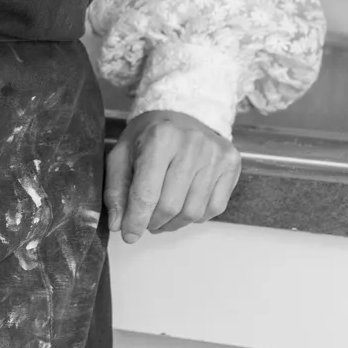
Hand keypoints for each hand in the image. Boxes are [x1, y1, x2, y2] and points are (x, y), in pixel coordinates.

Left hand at [104, 110, 240, 243]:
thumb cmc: (149, 136)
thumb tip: (116, 224)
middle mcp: (192, 144)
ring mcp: (215, 155)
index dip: (135, 220)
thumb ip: (116, 189)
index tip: (128, 234)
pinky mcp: (231, 164)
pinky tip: (183, 206)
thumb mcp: (122, 154)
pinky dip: (195, 217)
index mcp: (160, 138)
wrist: (182, 113)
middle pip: (170, 206)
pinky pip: (214, 208)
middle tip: (145, 222)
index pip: (146, 193)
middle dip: (152, 222)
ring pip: (193, 212)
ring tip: (161, 217)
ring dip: (173, 224)